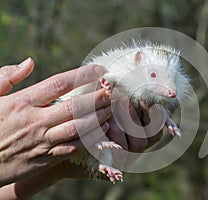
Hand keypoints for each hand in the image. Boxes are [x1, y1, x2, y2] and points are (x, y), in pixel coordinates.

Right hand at [0, 58, 111, 186]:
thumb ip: (8, 77)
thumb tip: (30, 62)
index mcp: (23, 102)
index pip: (59, 83)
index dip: (83, 75)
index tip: (99, 70)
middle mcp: (35, 121)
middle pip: (74, 106)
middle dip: (97, 97)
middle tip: (112, 90)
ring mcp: (42, 141)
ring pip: (77, 128)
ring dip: (98, 117)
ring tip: (111, 108)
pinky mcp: (45, 158)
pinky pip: (73, 148)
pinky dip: (89, 139)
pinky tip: (102, 130)